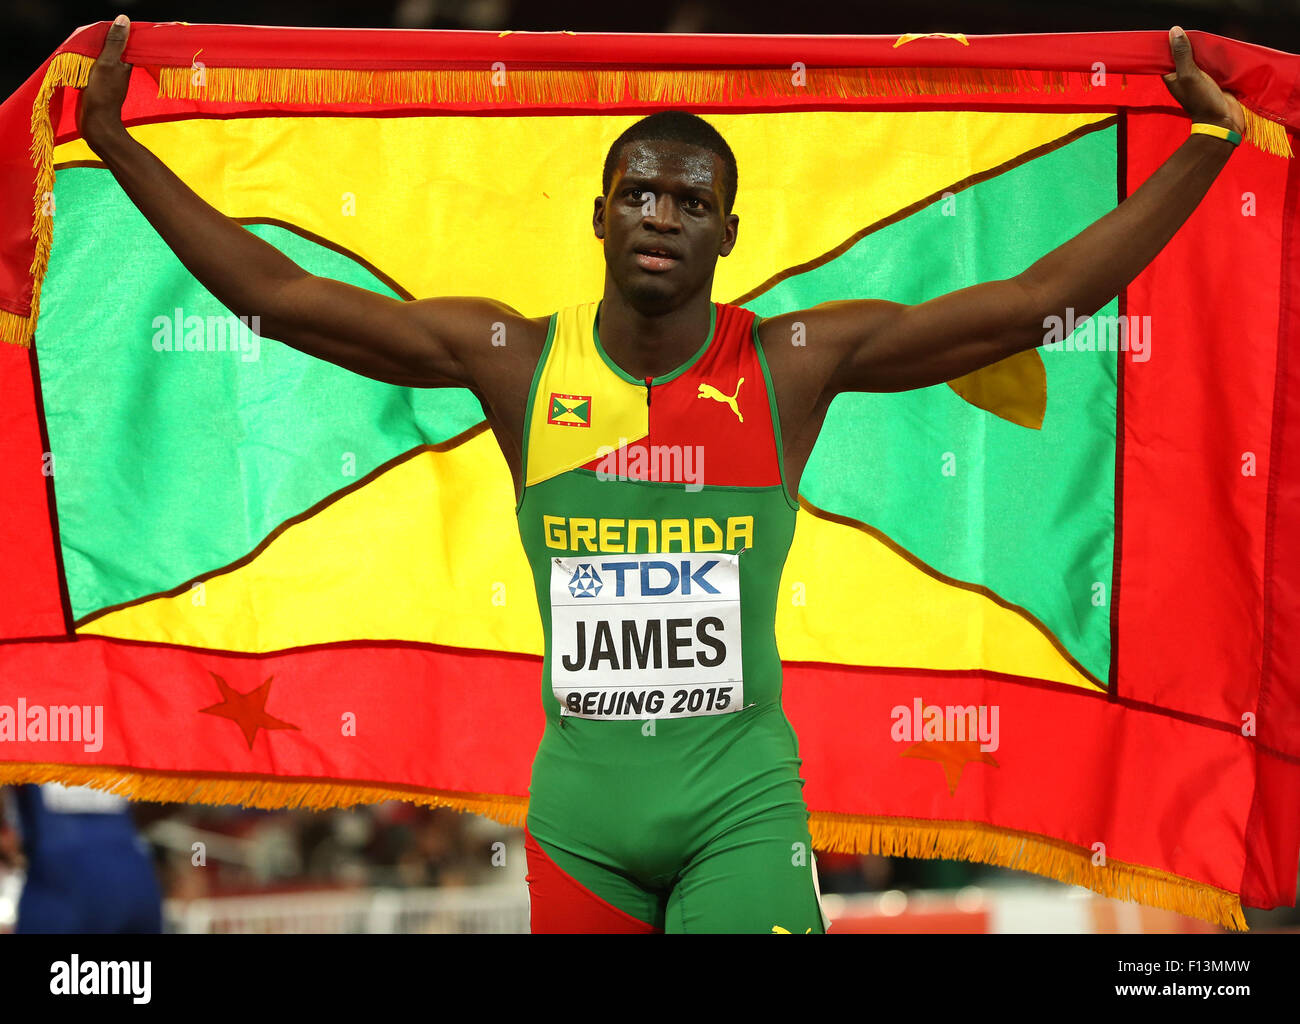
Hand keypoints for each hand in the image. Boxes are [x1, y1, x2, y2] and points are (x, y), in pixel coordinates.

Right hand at [77, 15, 132, 148]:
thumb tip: (123, 20)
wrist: (97, 125)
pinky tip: (81, 65)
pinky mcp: (99, 87)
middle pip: (111, 50)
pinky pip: (93, 70)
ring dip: (92, 54)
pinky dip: (87, 66)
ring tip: (84, 48)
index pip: (124, 42)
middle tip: (91, 37)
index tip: (106, 28)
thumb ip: (114, 43)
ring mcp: (109, 80)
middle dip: (102, 42)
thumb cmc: (103, 95)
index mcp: (125, 64)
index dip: (116, 33)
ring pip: (101, 59)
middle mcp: (120, 71)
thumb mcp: (108, 63)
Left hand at [1162, 26, 1243, 133]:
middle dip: (1190, 45)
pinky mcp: (1214, 79)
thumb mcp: (1189, 75)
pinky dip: (1216, 57)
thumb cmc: (1202, 101)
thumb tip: (1174, 31)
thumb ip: (1181, 54)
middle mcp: (1184, 77)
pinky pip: (1213, 63)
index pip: (1167, 56)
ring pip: (1200, 57)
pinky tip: (1220, 51)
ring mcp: (1199, 78)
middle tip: (1197, 37)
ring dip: (1205, 50)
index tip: (1178, 33)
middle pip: (1185, 54)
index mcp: (1172, 77)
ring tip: (1209, 43)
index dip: (1170, 45)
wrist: (1222, 121)